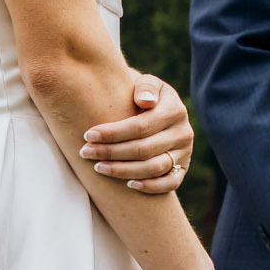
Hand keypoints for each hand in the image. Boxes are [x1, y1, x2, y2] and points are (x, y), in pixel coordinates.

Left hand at [78, 73, 192, 192]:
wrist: (159, 110)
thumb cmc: (143, 96)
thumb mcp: (146, 83)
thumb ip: (145, 87)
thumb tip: (145, 101)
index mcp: (175, 110)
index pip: (141, 126)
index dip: (113, 133)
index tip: (88, 135)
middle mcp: (183, 133)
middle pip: (144, 149)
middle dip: (111, 152)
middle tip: (86, 152)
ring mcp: (184, 153)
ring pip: (154, 168)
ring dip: (123, 171)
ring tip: (99, 167)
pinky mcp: (182, 169)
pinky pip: (169, 184)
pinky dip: (150, 186)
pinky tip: (128, 184)